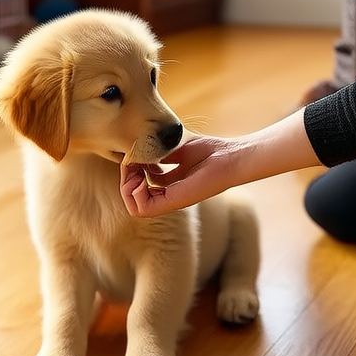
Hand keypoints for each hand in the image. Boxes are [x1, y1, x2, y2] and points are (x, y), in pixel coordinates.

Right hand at [119, 109, 320, 216]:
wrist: (231, 157)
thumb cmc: (210, 150)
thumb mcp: (173, 147)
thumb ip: (155, 151)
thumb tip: (134, 149)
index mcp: (168, 185)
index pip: (137, 188)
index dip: (128, 172)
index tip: (133, 156)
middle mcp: (168, 195)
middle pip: (132, 198)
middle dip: (124, 179)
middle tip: (130, 162)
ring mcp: (171, 200)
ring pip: (134, 207)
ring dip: (127, 186)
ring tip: (134, 169)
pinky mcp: (175, 202)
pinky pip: (143, 209)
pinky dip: (135, 193)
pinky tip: (141, 176)